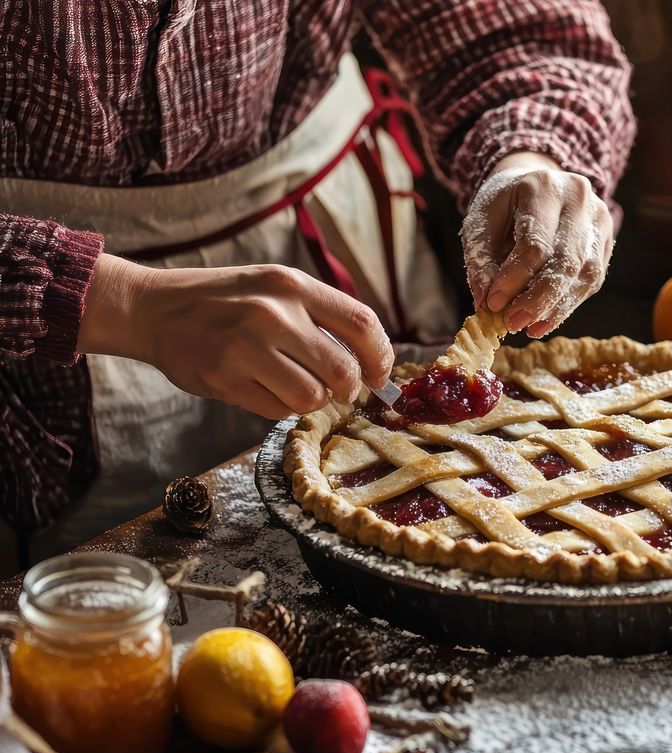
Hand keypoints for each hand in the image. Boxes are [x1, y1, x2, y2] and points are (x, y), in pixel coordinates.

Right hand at [78, 254, 392, 418]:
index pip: (361, 324)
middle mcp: (273, 314)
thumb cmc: (226, 300)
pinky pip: (276, 410)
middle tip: (338, 389)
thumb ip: (320, 315)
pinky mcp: (224, 378)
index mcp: (292, 285)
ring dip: (313, 400)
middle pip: (343, 371)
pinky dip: (279, 407)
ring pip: (312, 397)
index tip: (379, 374)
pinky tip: (263, 388)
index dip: (381, 357)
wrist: (154, 308)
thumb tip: (369, 361)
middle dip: (348, 389)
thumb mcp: (275, 288)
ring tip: (296, 386)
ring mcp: (246, 348)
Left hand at [461, 152, 613, 337]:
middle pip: (566, 261)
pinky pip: (592, 279)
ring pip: (585, 274)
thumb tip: (485, 303)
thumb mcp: (481, 222)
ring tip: (530, 327)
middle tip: (514, 323)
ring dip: (556, 307)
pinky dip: (568, 303)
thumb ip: (480, 260)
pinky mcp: (606, 238)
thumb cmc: (505, 204)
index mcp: (543, 187)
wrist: (536, 181)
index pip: (535, 244)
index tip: (493, 304)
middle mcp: (579, 199)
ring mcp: (599, 218)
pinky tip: (546, 319)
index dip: (514, 279)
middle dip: (538, 299)